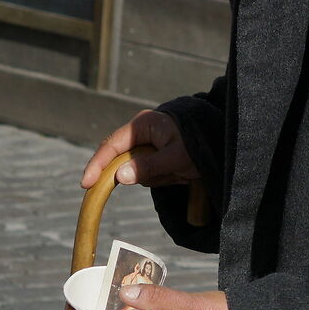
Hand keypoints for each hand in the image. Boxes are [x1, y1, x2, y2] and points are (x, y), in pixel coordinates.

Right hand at [81, 108, 199, 190]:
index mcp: (142, 126)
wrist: (222, 144)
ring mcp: (147, 147)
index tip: (87, 183)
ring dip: (156, 176)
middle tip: (148, 180)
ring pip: (136, 171)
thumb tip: (119, 176)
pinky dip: (162, 178)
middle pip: (120, 159)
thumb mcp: (177, 157)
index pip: (111, 145)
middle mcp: (140, 134)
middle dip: (136, 173)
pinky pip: (148, 175)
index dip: (97, 164)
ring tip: (180, 171)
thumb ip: (149, 166)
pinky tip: (180, 174)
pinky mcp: (154, 158)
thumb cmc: (200, 143)